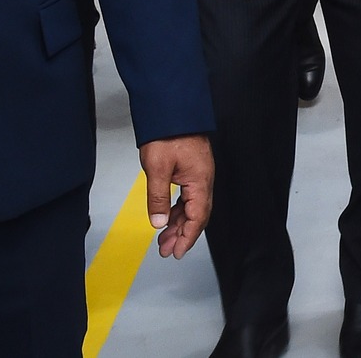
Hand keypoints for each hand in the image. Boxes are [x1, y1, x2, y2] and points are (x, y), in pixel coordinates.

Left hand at [139, 134, 212, 258]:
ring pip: (191, 207)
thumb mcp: (157, 168)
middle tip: (166, 250)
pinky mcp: (191, 170)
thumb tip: (159, 222)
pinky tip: (167, 217)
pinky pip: (187, 197)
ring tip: (163, 239)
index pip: (197, 217)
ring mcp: (198, 174)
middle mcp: (203, 180)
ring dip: (178, 224)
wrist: (171, 109)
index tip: (177, 252)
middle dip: (182, 235)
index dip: (187, 237)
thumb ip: (158, 198)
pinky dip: (177, 210)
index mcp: (200, 181)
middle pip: (196, 215)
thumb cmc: (167, 134)